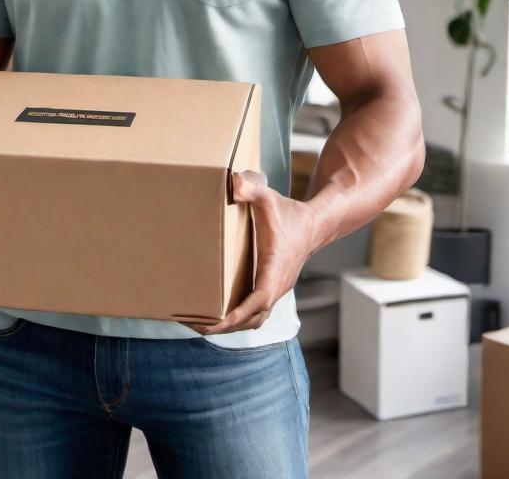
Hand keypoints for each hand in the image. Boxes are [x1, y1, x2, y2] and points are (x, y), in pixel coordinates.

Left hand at [190, 169, 318, 335]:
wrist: (314, 226)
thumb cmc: (289, 213)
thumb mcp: (268, 198)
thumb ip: (251, 189)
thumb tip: (233, 182)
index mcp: (274, 269)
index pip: (258, 300)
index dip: (238, 314)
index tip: (216, 323)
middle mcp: (276, 286)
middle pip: (252, 319)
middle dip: (224, 327)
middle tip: (193, 325)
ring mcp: (275, 291)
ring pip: (254, 320)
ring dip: (230, 327)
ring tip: (200, 324)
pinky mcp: (272, 289)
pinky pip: (255, 313)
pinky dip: (238, 318)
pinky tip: (217, 314)